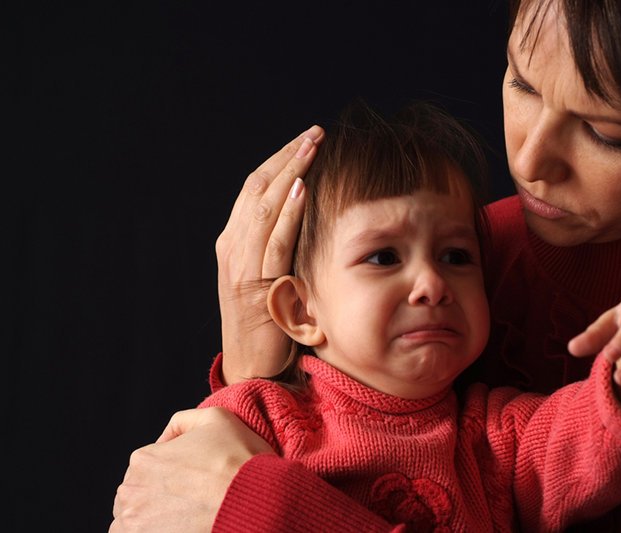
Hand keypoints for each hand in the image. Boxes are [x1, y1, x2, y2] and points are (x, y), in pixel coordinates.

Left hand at [110, 407, 273, 532]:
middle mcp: (131, 491)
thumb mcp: (217, 418)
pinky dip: (155, 532)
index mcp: (144, 459)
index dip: (173, 469)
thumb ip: (184, 421)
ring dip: (154, 518)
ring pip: (136, 520)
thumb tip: (167, 438)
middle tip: (194, 498)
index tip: (195, 478)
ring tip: (188, 515)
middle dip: (160, 495)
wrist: (256, 500)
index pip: (148, 465)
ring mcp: (134, 523)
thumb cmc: (240, 460)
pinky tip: (181, 527)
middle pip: (139, 493)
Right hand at [216, 126, 323, 383]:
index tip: (307, 140)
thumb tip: (308, 214)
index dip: (281, 161)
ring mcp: (240, 265)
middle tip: (315, 133)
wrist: (253, 368)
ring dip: (289, 172)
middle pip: (257, 188)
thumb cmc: (268, 323)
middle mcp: (233, 247)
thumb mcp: (271, 276)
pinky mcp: (254, 286)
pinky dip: (285, 213)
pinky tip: (300, 189)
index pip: (256, 189)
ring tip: (312, 146)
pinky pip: (272, 242)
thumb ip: (280, 246)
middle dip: (287, 157)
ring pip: (263, 207)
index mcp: (236, 242)